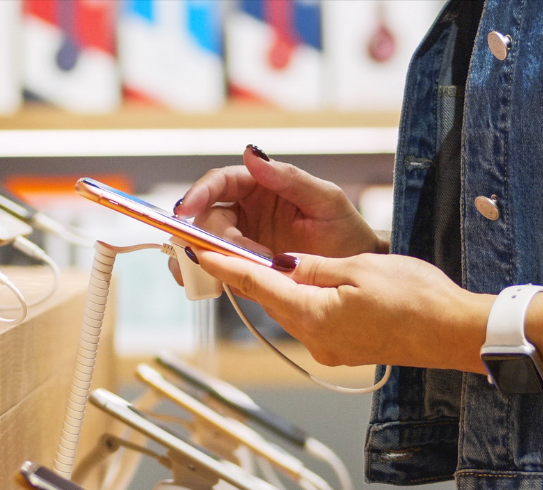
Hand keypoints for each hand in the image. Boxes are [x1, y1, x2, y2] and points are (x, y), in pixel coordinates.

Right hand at [170, 145, 384, 285]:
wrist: (355, 274)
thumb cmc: (346, 231)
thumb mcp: (325, 200)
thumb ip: (290, 178)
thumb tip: (251, 155)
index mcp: (260, 187)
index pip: (220, 183)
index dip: (200, 193)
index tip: (187, 209)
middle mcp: (246, 212)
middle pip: (208, 217)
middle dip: (208, 235)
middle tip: (228, 253)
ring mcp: (243, 242)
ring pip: (205, 244)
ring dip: (197, 256)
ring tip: (197, 270)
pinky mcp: (244, 270)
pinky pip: (217, 269)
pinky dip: (204, 275)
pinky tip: (202, 282)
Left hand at [192, 246, 486, 369]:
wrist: (451, 333)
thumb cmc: (415, 298)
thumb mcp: (358, 269)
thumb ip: (312, 268)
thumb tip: (280, 264)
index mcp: (313, 314)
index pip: (257, 284)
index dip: (225, 266)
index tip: (198, 251)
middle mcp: (314, 337)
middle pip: (268, 299)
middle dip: (244, 273)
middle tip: (222, 246)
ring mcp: (328, 347)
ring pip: (288, 309)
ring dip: (272, 286)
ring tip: (256, 259)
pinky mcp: (341, 348)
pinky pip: (308, 319)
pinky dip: (297, 299)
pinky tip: (299, 282)